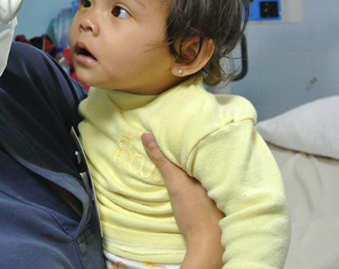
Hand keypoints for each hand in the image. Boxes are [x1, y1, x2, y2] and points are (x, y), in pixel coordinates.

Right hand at [141, 132, 223, 268]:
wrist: (208, 243)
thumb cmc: (194, 211)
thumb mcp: (175, 182)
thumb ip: (161, 159)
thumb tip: (146, 134)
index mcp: (216, 168)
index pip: (205, 145)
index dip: (194, 135)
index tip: (181, 126)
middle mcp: (223, 176)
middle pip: (207, 156)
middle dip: (195, 147)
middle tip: (179, 134)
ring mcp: (223, 189)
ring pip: (208, 169)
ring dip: (197, 163)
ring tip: (183, 152)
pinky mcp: (219, 201)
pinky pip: (210, 181)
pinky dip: (201, 176)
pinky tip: (193, 176)